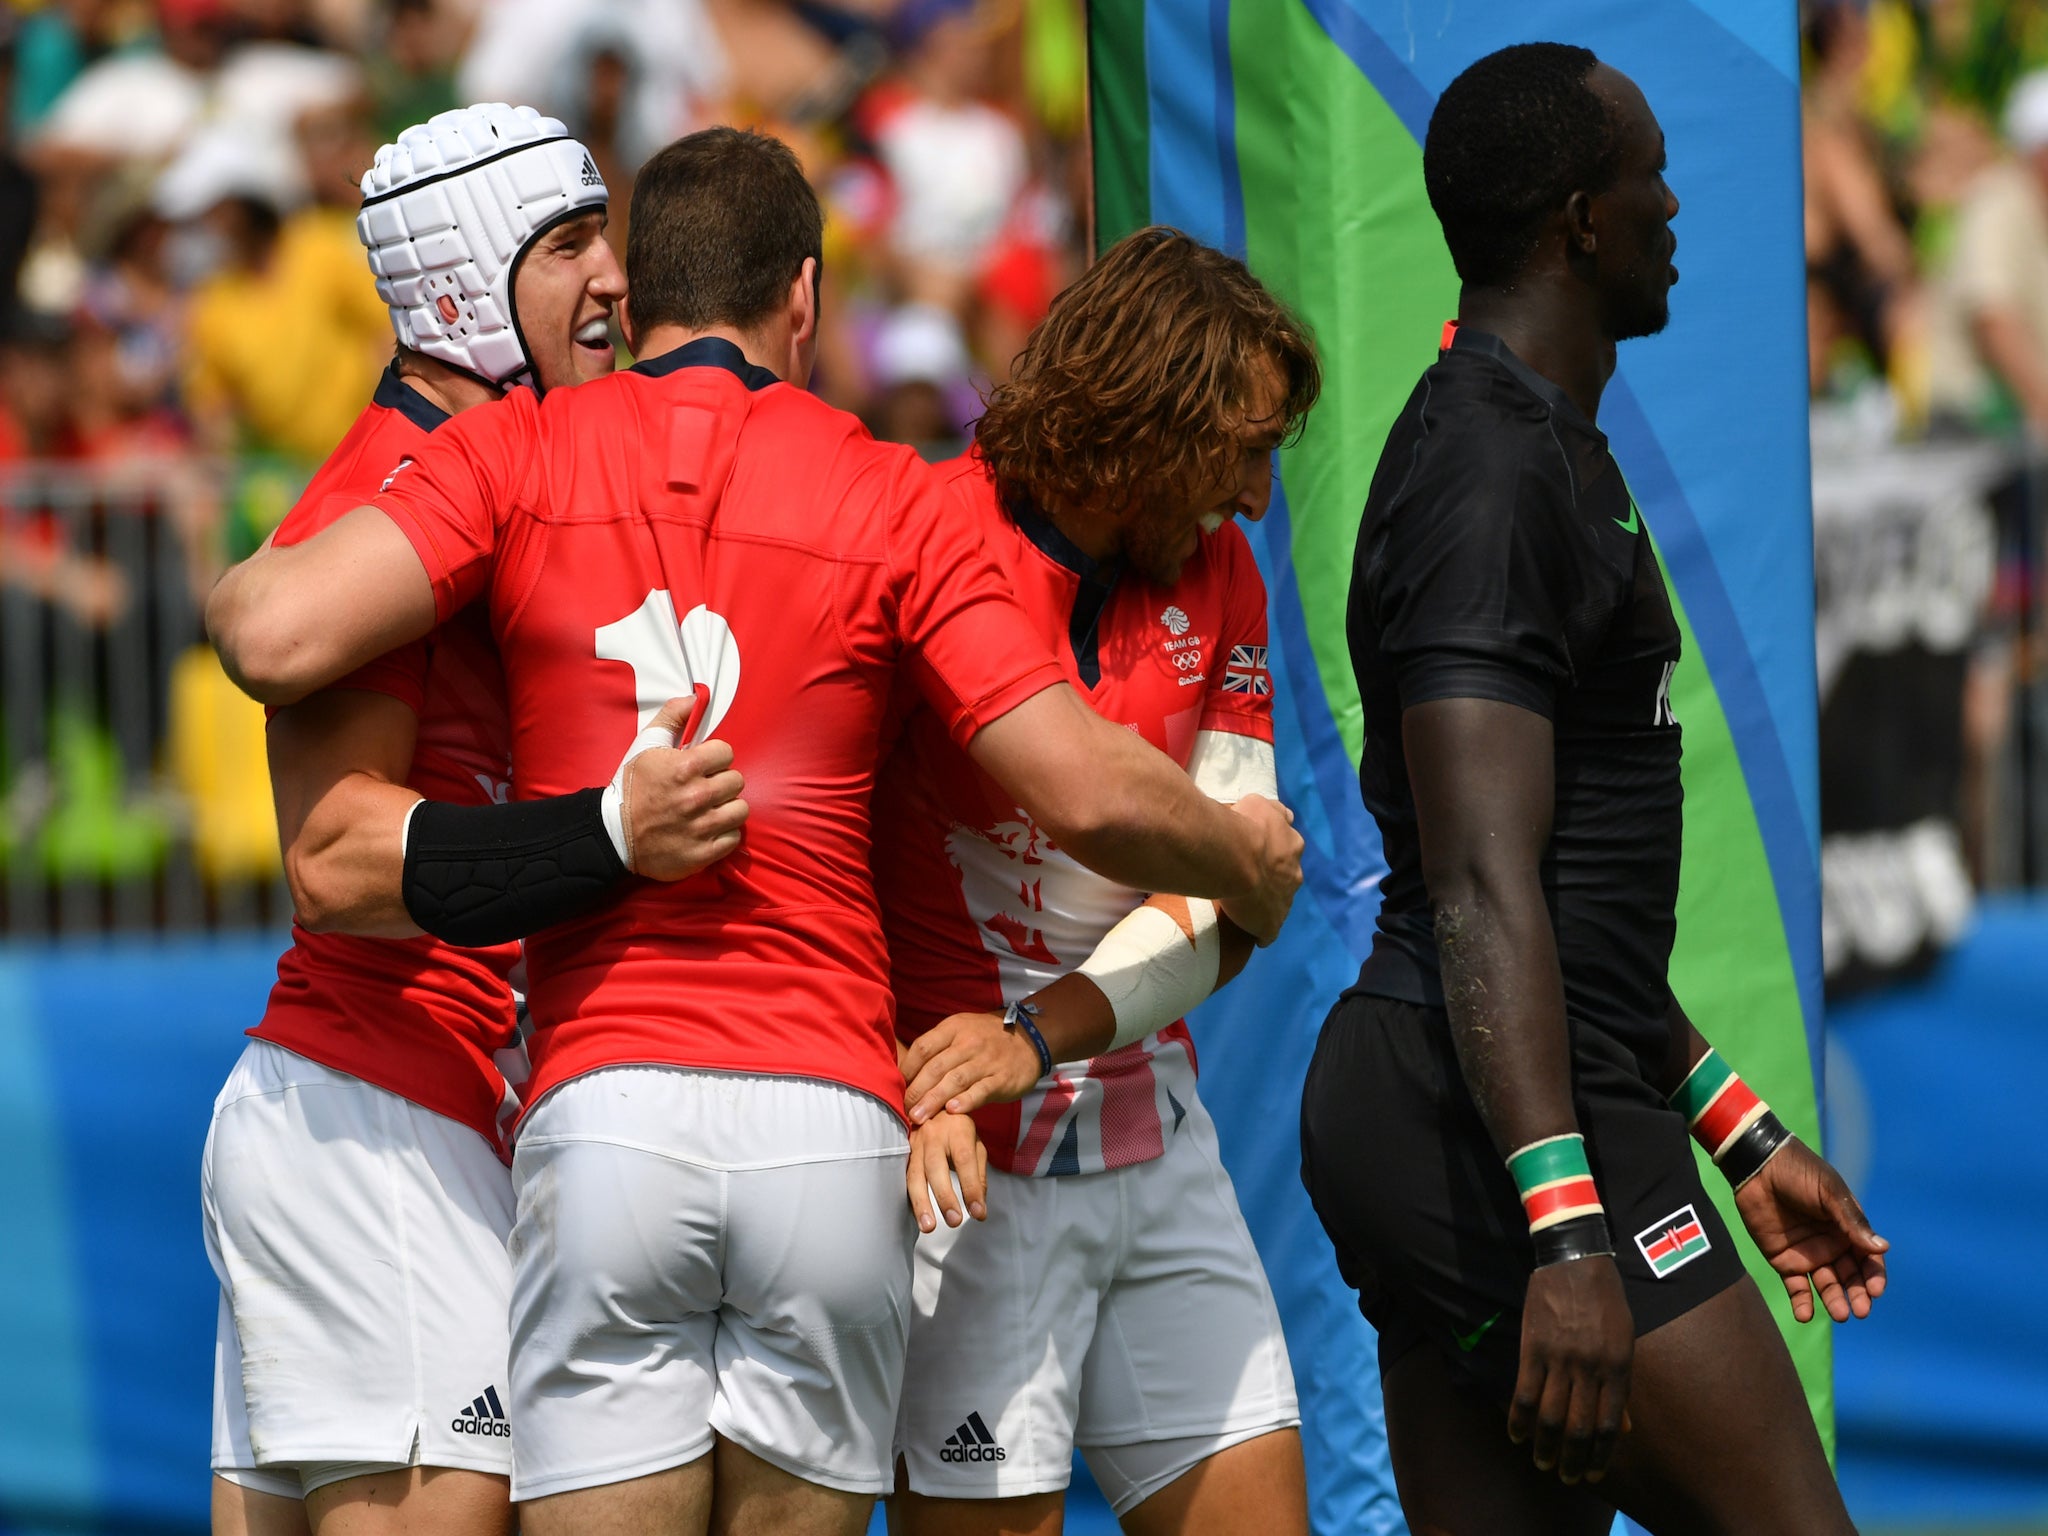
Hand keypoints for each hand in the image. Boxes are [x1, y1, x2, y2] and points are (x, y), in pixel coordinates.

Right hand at [620, 694, 747, 880]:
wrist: (613, 834)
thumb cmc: (631, 788)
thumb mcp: (645, 745)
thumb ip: (672, 717)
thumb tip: (695, 698)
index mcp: (685, 767)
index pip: (727, 753)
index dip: (715, 758)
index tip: (702, 766)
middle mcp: (697, 797)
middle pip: (736, 781)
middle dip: (722, 782)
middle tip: (705, 788)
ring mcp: (701, 827)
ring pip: (740, 810)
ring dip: (727, 808)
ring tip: (709, 809)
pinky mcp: (703, 853)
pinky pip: (734, 837)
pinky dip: (724, 834)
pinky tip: (707, 830)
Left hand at [903, 1010, 1045, 1122]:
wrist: (1030, 1037)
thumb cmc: (986, 1038)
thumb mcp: (961, 1030)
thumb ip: (938, 1047)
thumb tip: (905, 1072)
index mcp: (954, 1028)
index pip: (923, 1047)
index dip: (907, 1068)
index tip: (895, 1087)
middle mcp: (969, 1043)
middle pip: (936, 1067)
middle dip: (916, 1090)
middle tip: (902, 1110)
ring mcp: (986, 1061)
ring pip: (955, 1080)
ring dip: (934, 1100)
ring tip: (918, 1117)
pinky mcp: (1002, 1078)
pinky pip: (982, 1090)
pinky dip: (966, 1101)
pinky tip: (952, 1111)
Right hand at [906, 1111, 988, 1232]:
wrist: (929, 1105)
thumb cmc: (957, 1130)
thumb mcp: (975, 1144)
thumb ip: (979, 1174)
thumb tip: (980, 1208)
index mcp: (957, 1131)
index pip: (965, 1160)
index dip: (971, 1187)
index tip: (978, 1212)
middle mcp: (933, 1136)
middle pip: (936, 1167)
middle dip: (945, 1196)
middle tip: (955, 1221)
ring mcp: (914, 1145)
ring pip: (915, 1175)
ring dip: (921, 1203)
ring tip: (928, 1226)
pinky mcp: (903, 1154)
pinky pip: (903, 1177)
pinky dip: (908, 1198)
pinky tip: (914, 1216)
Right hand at [1218, 794, 1302, 944]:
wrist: (1234, 857)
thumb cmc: (1243, 827)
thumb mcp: (1258, 803)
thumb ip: (1272, 810)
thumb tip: (1282, 814)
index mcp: (1292, 846)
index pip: (1287, 849)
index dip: (1272, 852)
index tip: (1257, 853)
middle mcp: (1294, 874)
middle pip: (1287, 878)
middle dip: (1273, 879)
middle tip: (1249, 878)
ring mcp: (1285, 901)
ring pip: (1280, 904)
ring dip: (1267, 904)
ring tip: (1247, 906)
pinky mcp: (1271, 924)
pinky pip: (1269, 932)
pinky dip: (1263, 932)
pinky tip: (1253, 934)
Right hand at [1510, 1255, 1633, 1484]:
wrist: (1575, 1260)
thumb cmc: (1606, 1300)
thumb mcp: (1625, 1340)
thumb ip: (1621, 1384)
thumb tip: (1622, 1428)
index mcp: (1618, 1367)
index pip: (1609, 1424)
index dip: (1601, 1455)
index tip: (1594, 1475)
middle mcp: (1590, 1367)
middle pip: (1579, 1427)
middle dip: (1573, 1459)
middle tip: (1567, 1478)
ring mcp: (1559, 1358)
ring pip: (1550, 1414)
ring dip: (1545, 1445)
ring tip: (1543, 1463)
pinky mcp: (1532, 1347)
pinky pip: (1524, 1391)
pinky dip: (1518, 1418)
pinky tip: (1516, 1435)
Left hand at [1732, 1137, 1888, 1322]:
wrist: (1757, 1165)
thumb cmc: (1799, 1173)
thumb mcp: (1828, 1193)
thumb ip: (1851, 1222)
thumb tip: (1882, 1248)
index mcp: (1848, 1228)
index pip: (1868, 1259)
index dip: (1874, 1276)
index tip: (1875, 1291)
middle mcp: (1832, 1245)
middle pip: (1851, 1277)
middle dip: (1857, 1294)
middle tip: (1860, 1310)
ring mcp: (1808, 1254)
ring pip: (1827, 1284)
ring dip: (1833, 1300)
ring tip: (1839, 1314)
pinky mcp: (1783, 1259)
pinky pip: (1796, 1287)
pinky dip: (1802, 1303)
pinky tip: (1804, 1315)